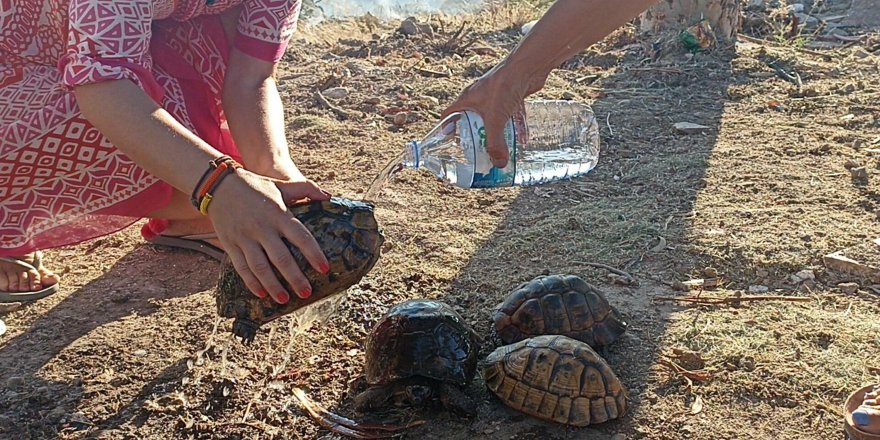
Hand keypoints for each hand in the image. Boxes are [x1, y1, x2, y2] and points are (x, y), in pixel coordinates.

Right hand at [208, 170, 331, 303]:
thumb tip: (329, 196)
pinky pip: (241, 267)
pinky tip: (262, 294)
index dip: (314, 254)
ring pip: (260, 267)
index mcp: (278, 214)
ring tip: (285, 299)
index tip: (324, 269)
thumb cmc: (255, 186)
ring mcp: (245, 237)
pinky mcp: (230, 244)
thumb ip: (305, 189)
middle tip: (306, 293)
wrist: (218, 185)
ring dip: (273, 285)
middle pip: (281, 258)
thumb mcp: (280, 185)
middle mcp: (262, 228)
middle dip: (295, 278)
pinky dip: (251, 282)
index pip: (300, 237)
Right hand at [442, 64, 546, 167]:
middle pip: (471, 119)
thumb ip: (495, 143)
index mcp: (467, 100)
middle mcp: (478, 96)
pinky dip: (514, 126)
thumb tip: (498, 164)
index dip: (447, 129)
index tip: (451, 143)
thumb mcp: (496, 119)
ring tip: (500, 148)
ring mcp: (495, 95)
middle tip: (478, 151)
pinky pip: (509, 114)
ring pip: (493, 118)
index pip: (449, 115)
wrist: (526, 66)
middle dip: (476, 136)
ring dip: (497, 132)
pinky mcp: (511, 95)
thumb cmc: (504, 86)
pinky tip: (523, 138)